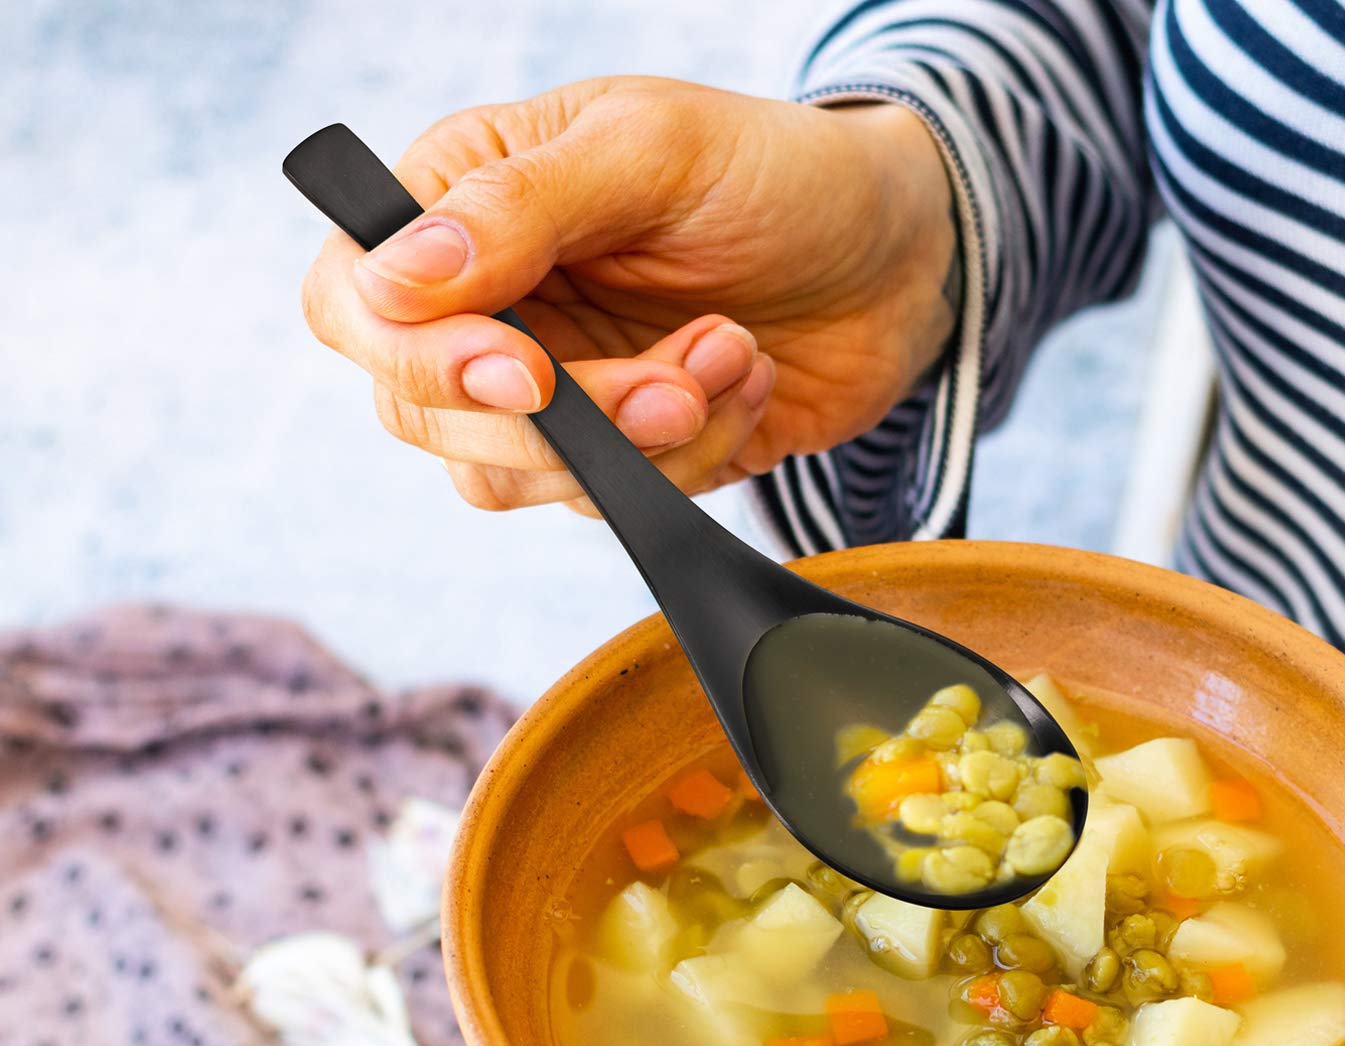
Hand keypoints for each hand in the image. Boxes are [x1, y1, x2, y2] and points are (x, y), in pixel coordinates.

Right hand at [300, 78, 956, 514]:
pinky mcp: (619, 455)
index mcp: (465, 202)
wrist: (896, 258)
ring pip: (521, 478)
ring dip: (641, 438)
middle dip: (565, 420)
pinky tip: (746, 377)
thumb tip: (393, 276)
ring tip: (731, 353)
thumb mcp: (653, 151)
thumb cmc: (775, 173)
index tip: (529, 371)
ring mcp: (553, 390)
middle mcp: (490, 305)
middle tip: (673, 383)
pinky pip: (615, 499)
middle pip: (426, 414)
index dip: (417, 356)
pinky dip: (692, 454)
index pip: (354, 301)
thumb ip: (519, 207)